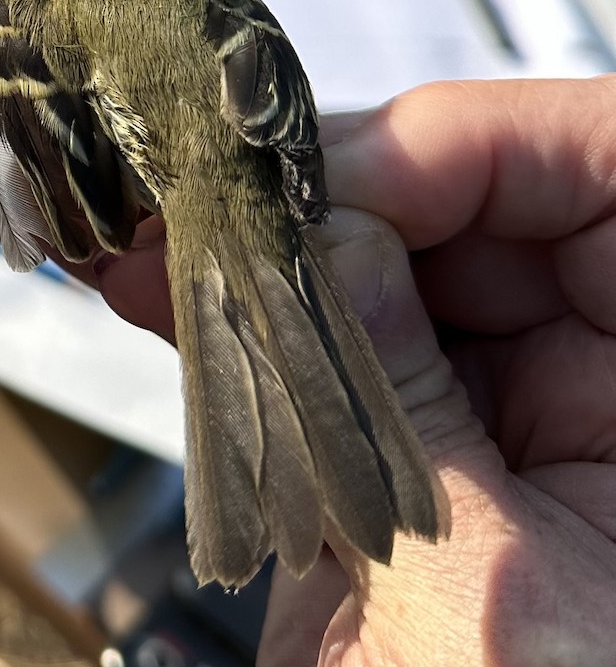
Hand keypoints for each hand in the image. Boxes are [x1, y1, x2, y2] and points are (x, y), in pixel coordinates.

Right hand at [97, 77, 615, 666]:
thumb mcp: (473, 589)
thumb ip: (396, 392)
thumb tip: (326, 228)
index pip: (612, 163)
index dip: (472, 145)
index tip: (336, 183)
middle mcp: (611, 376)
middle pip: (483, 204)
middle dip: (339, 197)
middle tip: (217, 207)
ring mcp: (517, 407)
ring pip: (391, 264)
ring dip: (273, 255)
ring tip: (163, 246)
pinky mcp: (424, 440)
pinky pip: (343, 340)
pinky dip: (253, 317)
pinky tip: (168, 292)